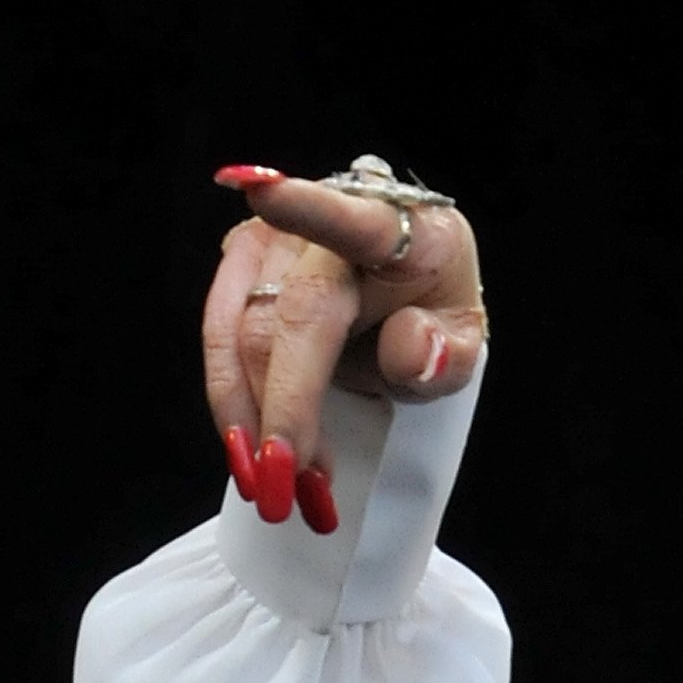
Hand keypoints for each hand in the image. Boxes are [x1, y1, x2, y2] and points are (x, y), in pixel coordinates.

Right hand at [201, 161, 486, 529]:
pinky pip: (220, 344)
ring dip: (248, 420)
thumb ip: (449, 354)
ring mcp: (270, 242)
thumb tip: (413, 351)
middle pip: (288, 320)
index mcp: (397, 231)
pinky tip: (250, 456)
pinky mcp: (237, 267)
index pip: (352, 222)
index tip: (262, 192)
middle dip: (284, 411)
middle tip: (288, 489)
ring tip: (272, 489)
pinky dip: (234, 408)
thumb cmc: (428, 313)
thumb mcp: (462, 340)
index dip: (308, 207)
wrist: (397, 291)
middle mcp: (321, 227)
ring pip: (238, 336)